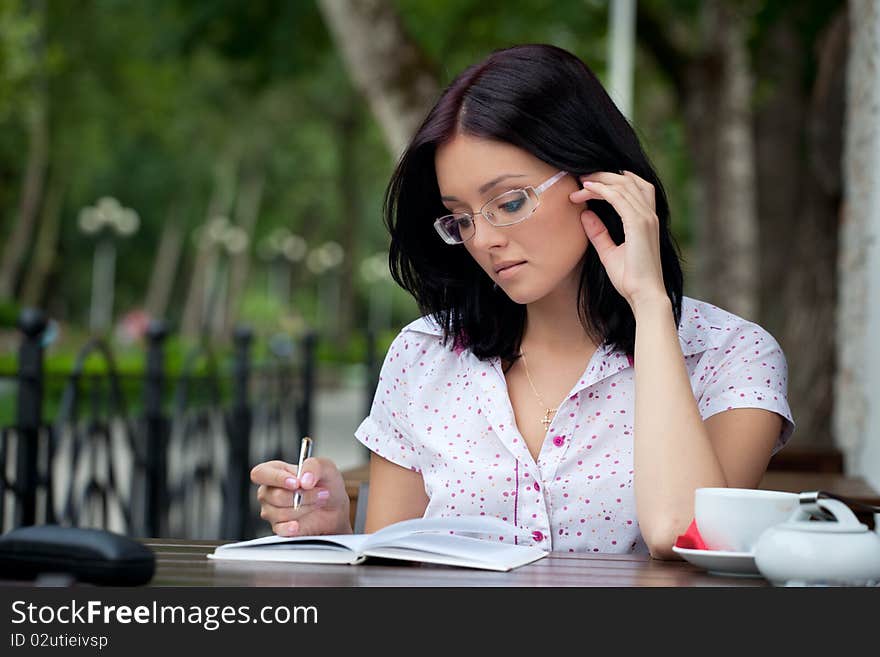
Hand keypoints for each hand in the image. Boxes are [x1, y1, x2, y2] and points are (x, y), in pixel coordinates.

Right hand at [251, 458, 351, 535]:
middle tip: (320, 492)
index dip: (276, 478)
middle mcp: (269, 491)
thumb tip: (304, 480)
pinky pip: (280, 529)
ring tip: (317, 503)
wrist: (335, 506)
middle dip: (302, 496)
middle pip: (275, 496)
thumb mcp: (325, 466)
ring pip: (280, 513)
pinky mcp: (279, 527)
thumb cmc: (325, 484)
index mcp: (274, 471)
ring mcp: (272, 511)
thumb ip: (313, 466)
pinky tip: (299, 524)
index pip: (261, 473)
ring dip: (304, 508)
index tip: (296, 483)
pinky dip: (291, 527)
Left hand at [569, 171, 667, 308]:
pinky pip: (618, 198)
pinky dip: (602, 190)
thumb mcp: (609, 252)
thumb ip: (598, 233)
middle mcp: (649, 215)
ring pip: (622, 185)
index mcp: (646, 220)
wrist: (643, 294)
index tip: (589, 184)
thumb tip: (585, 214)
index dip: (612, 181)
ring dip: (599, 181)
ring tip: (580, 182)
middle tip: (581, 178)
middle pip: (628, 180)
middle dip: (603, 175)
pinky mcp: (638, 224)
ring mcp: (646, 218)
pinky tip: (587, 189)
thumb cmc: (630, 278)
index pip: (634, 187)